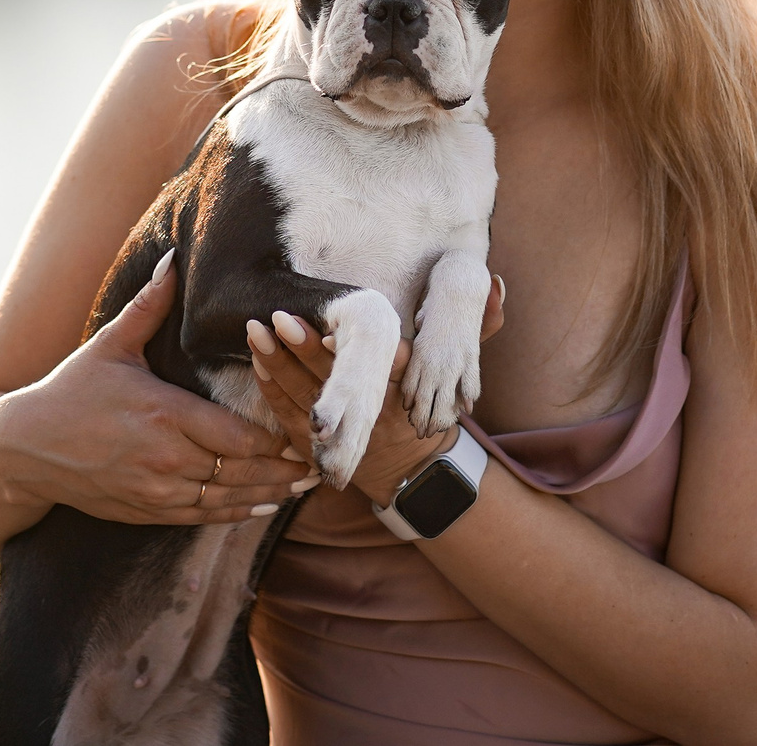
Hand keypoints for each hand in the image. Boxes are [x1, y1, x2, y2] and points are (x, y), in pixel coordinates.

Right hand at [0, 253, 316, 525]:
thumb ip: (149, 305)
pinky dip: (233, 513)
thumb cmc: (71, 390)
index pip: (238, 435)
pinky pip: (200, 516)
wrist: (24, 449)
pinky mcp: (144, 510)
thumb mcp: (110, 344)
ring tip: (302, 487)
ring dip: (267, 494)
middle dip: (284, 470)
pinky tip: (260, 506)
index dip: (277, 439)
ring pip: (226, 497)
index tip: (306, 429)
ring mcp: (155, 489)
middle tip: (321, 463)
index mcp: (165, 413)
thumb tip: (175, 258)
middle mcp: (166, 457)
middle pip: (241, 470)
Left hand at [250, 276, 505, 510]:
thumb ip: (481, 325)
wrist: (419, 476)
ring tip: (257, 330)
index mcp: (409, 390)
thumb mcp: (464, 370)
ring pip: (305, 398)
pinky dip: (272, 390)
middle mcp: (377, 414)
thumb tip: (500, 281)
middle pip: (334, 380)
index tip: (333, 319)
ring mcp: (344, 433)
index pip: (381, 366)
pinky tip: (256, 360)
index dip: (354, 347)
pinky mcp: (320, 446)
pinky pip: (290, 418)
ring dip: (279, 364)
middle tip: (279, 316)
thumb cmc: (436, 407)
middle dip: (305, 349)